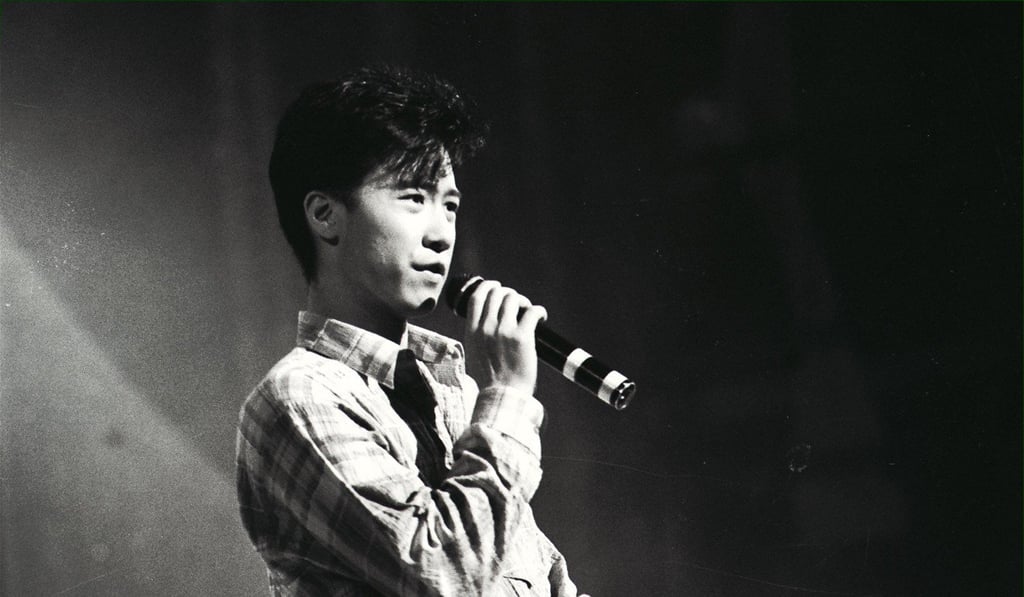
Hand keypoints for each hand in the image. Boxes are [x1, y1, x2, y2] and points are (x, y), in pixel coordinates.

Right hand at [462, 280, 546, 395]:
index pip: (476, 297)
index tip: (496, 286)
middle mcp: (486, 328)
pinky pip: (532, 311)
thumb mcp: (473, 354)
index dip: (488, 286)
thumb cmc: (490, 379)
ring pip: (513, 298)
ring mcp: (504, 331)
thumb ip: (476, 336)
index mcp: (472, 331)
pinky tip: (541, 316)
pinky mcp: (522, 337)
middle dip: (508, 293)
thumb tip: (484, 322)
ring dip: (523, 300)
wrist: (502, 396)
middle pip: (496, 293)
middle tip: (517, 302)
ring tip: (528, 310)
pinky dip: (539, 310)